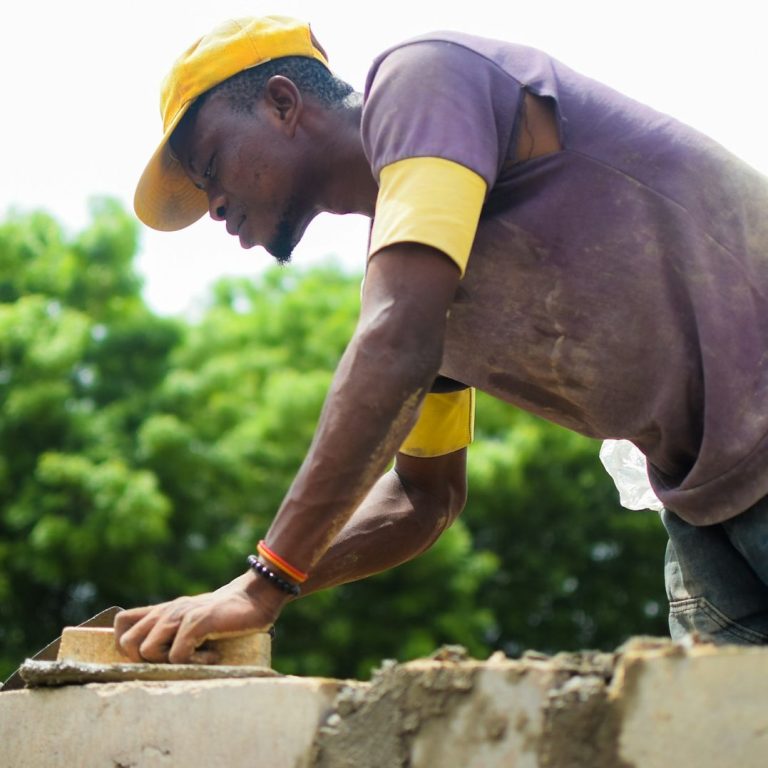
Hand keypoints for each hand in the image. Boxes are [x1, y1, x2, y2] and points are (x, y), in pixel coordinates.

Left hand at [114, 571, 287, 663]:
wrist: (254, 597)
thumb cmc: (225, 616)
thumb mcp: (192, 620)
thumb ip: (172, 629)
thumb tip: (154, 656)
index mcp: (162, 611)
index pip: (121, 624)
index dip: (126, 646)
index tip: (152, 657)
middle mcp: (167, 611)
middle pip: (127, 643)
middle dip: (145, 660)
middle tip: (173, 659)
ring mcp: (181, 615)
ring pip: (148, 650)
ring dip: (170, 663)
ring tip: (197, 656)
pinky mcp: (197, 621)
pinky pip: (178, 654)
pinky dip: (195, 662)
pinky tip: (213, 655)